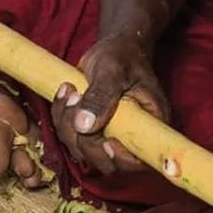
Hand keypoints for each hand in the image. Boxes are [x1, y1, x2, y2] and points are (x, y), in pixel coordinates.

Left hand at [51, 33, 169, 174]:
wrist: (114, 50)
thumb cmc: (122, 56)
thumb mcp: (113, 70)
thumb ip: (101, 97)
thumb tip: (85, 126)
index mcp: (151, 126)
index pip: (140, 160)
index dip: (121, 159)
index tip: (106, 140)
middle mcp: (131, 138)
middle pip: (106, 162)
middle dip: (84, 138)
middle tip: (76, 99)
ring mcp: (109, 136)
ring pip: (82, 151)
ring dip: (67, 125)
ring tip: (70, 91)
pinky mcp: (90, 131)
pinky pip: (70, 136)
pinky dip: (60, 118)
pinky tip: (64, 92)